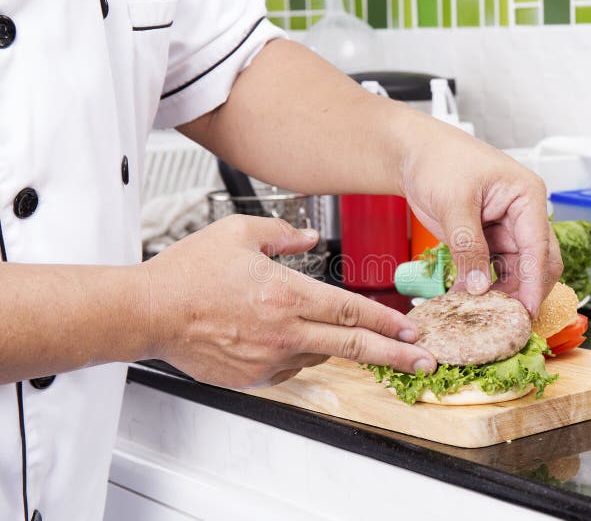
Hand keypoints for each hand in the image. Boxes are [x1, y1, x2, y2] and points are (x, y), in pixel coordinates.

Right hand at [141, 215, 434, 387]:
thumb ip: (281, 233)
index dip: (387, 321)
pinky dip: (297, 354)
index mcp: (286, 294)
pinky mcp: (253, 377)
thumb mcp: (238, 233)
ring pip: (319, 356)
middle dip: (395, 355)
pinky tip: (283, 337)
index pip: (352, 311)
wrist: (148, 311)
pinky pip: (289, 367)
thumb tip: (307, 238)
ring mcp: (268, 359)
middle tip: (423, 362)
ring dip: (333, 347)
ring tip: (327, 333)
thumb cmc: (187, 273)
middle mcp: (284, 332)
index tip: (412, 329)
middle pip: (353, 346)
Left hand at [400, 114, 562, 314]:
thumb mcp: (453, 203)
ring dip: (499, 294)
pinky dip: (480, 287)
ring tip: (478, 315)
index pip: (538, 247)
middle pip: (536, 265)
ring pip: (514, 273)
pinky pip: (491, 271)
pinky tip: (463, 302)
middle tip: (504, 322)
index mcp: (527, 196)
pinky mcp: (487, 241)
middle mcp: (523, 215)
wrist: (413, 154)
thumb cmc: (438, 160)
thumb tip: (478, 287)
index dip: (532, 283)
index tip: (525, 313)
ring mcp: (506, 230)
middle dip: (522, 293)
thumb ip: (467, 246)